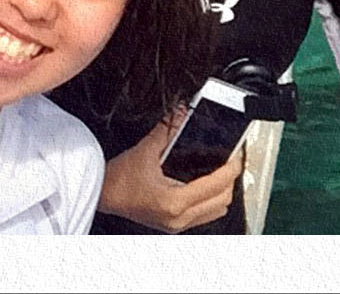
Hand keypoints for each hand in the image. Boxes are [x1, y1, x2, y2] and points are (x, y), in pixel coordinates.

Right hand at [96, 112, 244, 232]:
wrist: (103, 195)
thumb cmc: (118, 179)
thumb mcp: (146, 150)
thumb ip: (168, 130)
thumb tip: (182, 113)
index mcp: (174, 202)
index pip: (217, 185)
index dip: (231, 168)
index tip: (236, 154)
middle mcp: (179, 218)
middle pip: (223, 200)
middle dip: (230, 179)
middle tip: (231, 159)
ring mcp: (177, 225)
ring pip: (216, 211)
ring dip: (222, 191)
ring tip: (220, 170)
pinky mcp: (174, 225)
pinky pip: (204, 216)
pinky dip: (211, 199)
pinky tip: (205, 184)